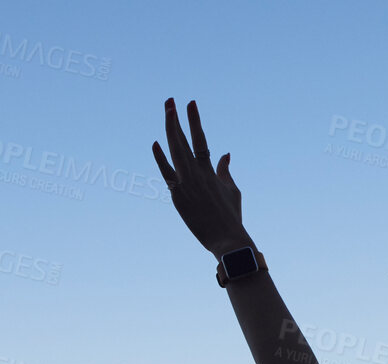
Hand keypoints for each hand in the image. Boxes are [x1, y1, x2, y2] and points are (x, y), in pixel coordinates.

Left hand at [153, 98, 250, 257]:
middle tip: (170, 101)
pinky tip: (155, 143)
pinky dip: (160, 159)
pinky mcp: (178, 197)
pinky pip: (167, 174)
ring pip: (175, 151)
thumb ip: (225, 171)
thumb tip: (225, 154)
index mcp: (210, 171)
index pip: (201, 139)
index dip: (195, 120)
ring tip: (167, 111)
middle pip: (183, 140)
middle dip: (176, 119)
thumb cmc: (231, 216)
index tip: (190, 103)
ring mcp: (186, 184)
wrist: (227, 239)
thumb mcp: (232, 190)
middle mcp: (197, 173)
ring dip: (170, 130)